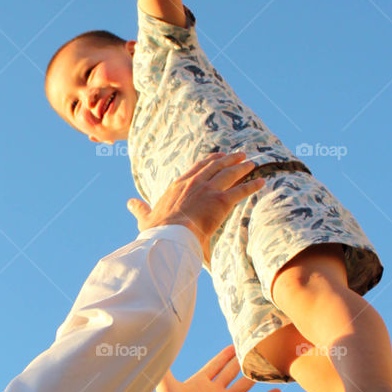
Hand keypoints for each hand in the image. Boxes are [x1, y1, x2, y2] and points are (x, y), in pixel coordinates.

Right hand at [127, 152, 261, 262]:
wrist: (168, 236)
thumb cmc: (157, 230)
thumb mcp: (145, 217)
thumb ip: (139, 208)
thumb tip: (129, 203)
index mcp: (177, 186)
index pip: (195, 169)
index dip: (207, 162)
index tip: (216, 157)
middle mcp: (194, 183)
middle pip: (215, 166)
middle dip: (228, 159)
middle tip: (238, 154)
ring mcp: (208, 190)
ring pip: (229, 174)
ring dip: (242, 167)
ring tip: (251, 162)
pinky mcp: (221, 201)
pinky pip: (241, 190)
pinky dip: (252, 185)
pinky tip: (262, 181)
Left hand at [155, 345, 281, 391]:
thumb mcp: (165, 386)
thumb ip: (163, 367)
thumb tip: (155, 348)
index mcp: (199, 383)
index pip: (215, 365)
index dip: (224, 355)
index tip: (234, 344)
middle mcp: (214, 391)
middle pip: (231, 372)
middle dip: (241, 361)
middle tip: (254, 349)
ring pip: (243, 386)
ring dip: (254, 376)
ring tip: (268, 366)